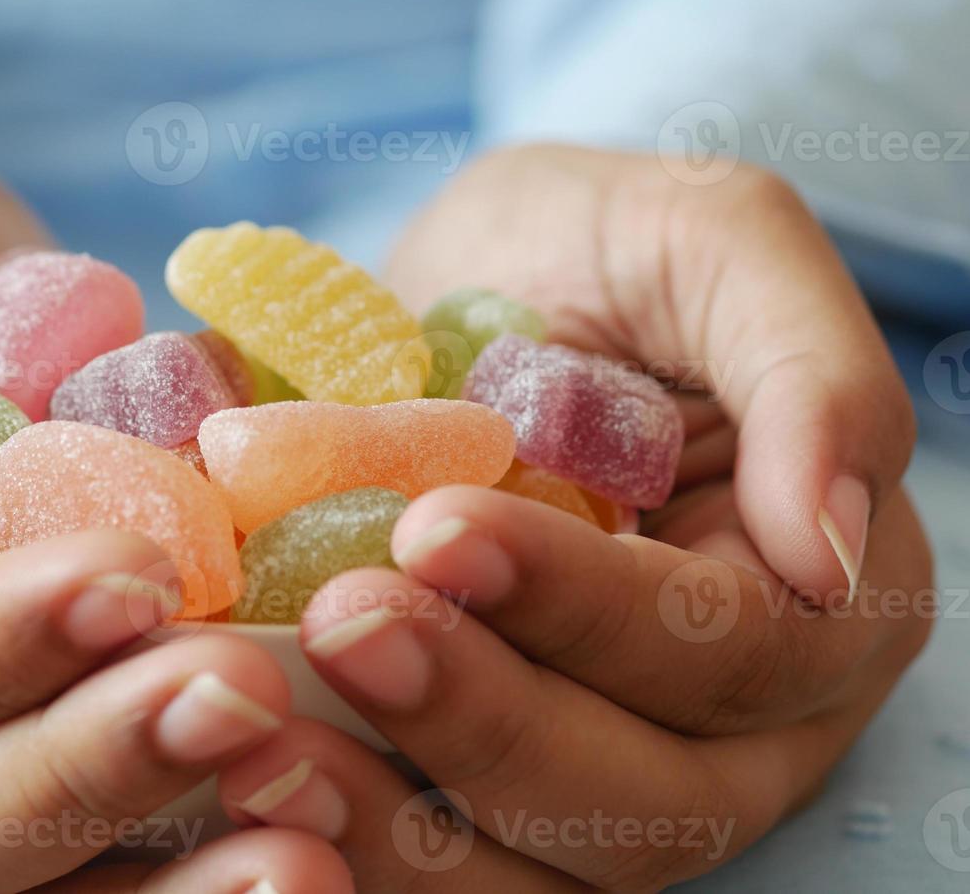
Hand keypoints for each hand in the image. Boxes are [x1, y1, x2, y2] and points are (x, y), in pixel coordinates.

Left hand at [212, 145, 932, 890]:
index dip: (584, 608)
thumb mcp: (717, 246)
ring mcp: (599, 773)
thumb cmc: (606, 257)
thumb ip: (809, 371)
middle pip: (637, 802)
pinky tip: (248, 775)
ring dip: (396, 826)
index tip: (437, 527)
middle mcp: (724, 725)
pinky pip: (429, 860)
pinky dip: (341, 834)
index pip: (725, 649)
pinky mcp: (477, 786)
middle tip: (342, 618)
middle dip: (482, 721)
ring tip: (263, 739)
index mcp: (811, 601)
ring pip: (531, 870)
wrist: (479, 294)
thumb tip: (829, 544)